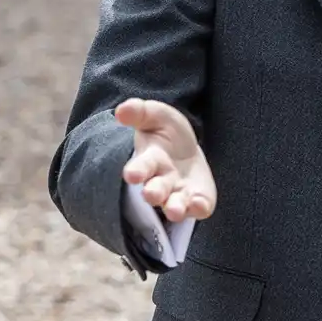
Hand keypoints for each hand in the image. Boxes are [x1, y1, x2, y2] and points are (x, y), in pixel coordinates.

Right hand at [116, 98, 215, 223]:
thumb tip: (122, 110)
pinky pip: (199, 207)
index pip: (140, 167)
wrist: (184, 149)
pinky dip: (198, 208)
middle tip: (151, 195)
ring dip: (173, 208)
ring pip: (173, 204)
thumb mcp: (155, 115)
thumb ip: (140, 112)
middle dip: (153, 192)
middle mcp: (161, 181)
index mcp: (149, 160)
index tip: (131, 174)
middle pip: (155, 190)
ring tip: (174, 210)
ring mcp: (179, 192)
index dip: (136, 170)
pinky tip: (200, 205)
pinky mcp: (198, 199)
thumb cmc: (165, 132)